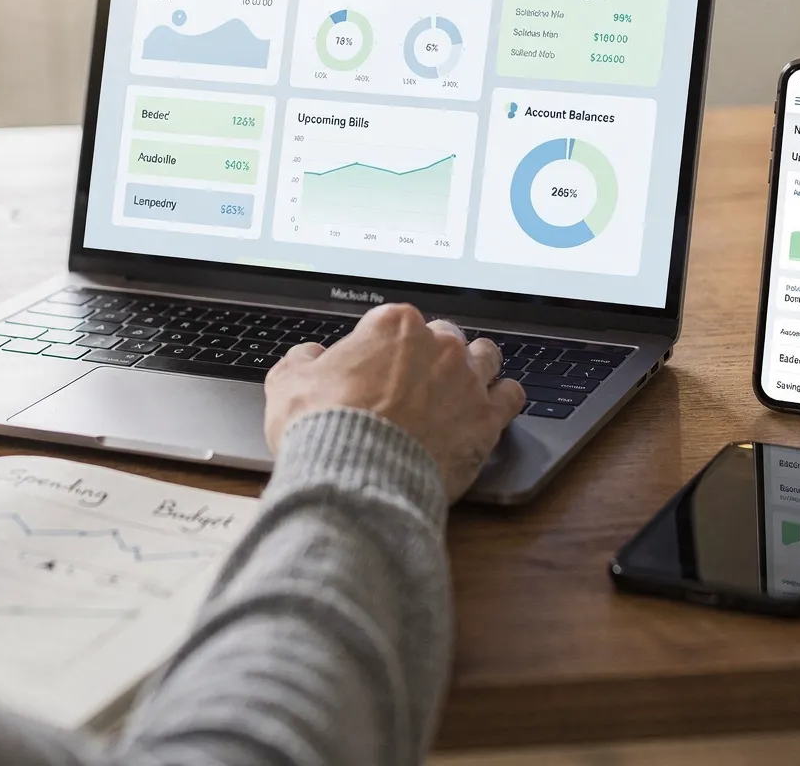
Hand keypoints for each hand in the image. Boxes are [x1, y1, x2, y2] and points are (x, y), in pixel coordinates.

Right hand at [264, 303, 525, 498]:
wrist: (356, 477)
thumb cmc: (324, 428)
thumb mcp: (288, 384)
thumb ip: (302, 361)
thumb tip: (310, 356)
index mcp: (393, 326)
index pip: (397, 323)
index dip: (386, 346)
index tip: (379, 364)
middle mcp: (438, 345)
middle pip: (445, 337)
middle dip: (433, 354)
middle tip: (417, 380)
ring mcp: (467, 381)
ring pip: (486, 358)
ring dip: (476, 367)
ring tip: (463, 385)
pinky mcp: (487, 419)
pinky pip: (511, 396)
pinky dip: (503, 398)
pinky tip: (494, 406)